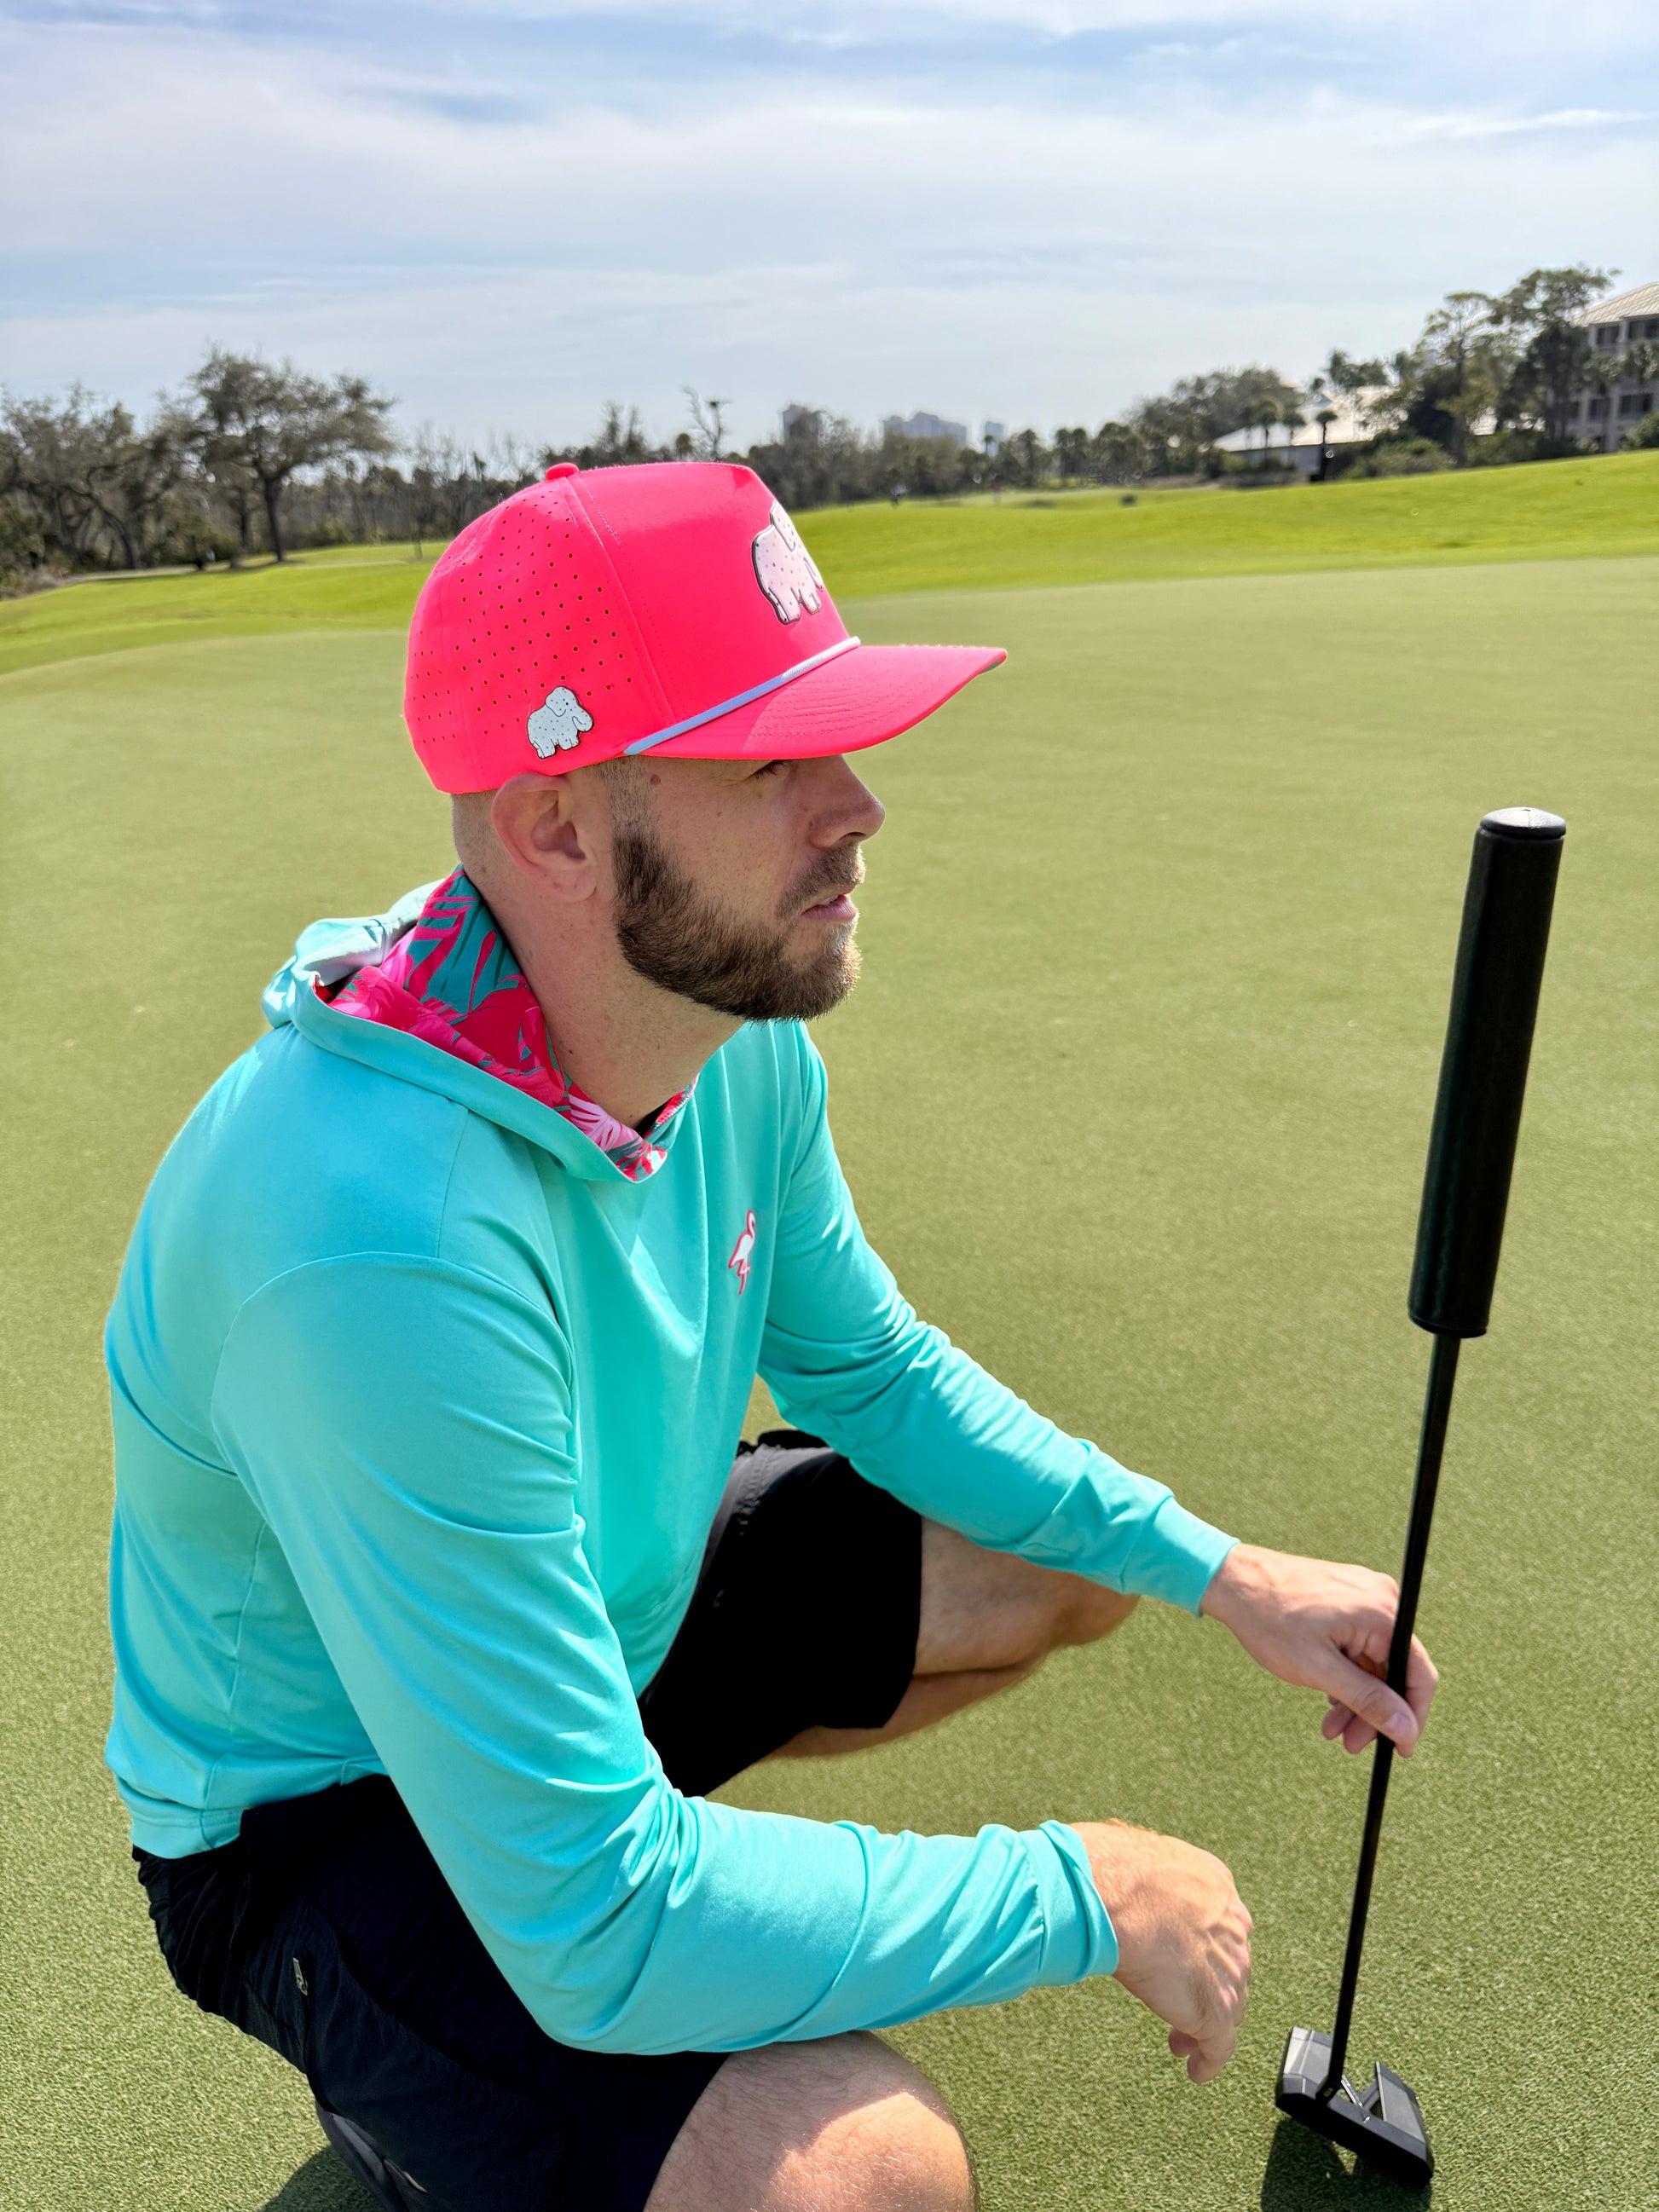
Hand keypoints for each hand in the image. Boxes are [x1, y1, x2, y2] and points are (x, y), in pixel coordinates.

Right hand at [1073, 1820, 1252, 2083]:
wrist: (1112, 1892)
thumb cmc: (1109, 1869)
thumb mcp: (1143, 1862)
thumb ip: (1150, 1883)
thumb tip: (1120, 1888)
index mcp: (1216, 1885)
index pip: (1222, 1927)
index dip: (1206, 1952)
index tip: (1189, 1966)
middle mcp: (1232, 1928)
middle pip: (1230, 1969)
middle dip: (1210, 1989)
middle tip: (1186, 2006)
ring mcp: (1227, 1971)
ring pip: (1227, 2007)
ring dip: (1205, 2026)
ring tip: (1181, 2042)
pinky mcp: (1214, 2009)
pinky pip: (1219, 2045)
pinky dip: (1209, 2062)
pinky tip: (1195, 2072)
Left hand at [1200, 1543, 1438, 1756]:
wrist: (1232, 1581)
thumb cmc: (1271, 1621)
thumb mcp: (1320, 1670)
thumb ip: (1368, 1701)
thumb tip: (1406, 1730)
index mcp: (1383, 1613)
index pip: (1419, 1674)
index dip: (1412, 1716)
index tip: (1401, 1750)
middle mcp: (1383, 1600)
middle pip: (1395, 1670)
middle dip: (1373, 1712)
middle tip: (1351, 1744)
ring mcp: (1365, 1598)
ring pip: (1375, 1663)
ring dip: (1356, 1698)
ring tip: (1331, 1729)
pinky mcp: (1348, 1601)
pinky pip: (1360, 1647)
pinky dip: (1346, 1675)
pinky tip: (1328, 1699)